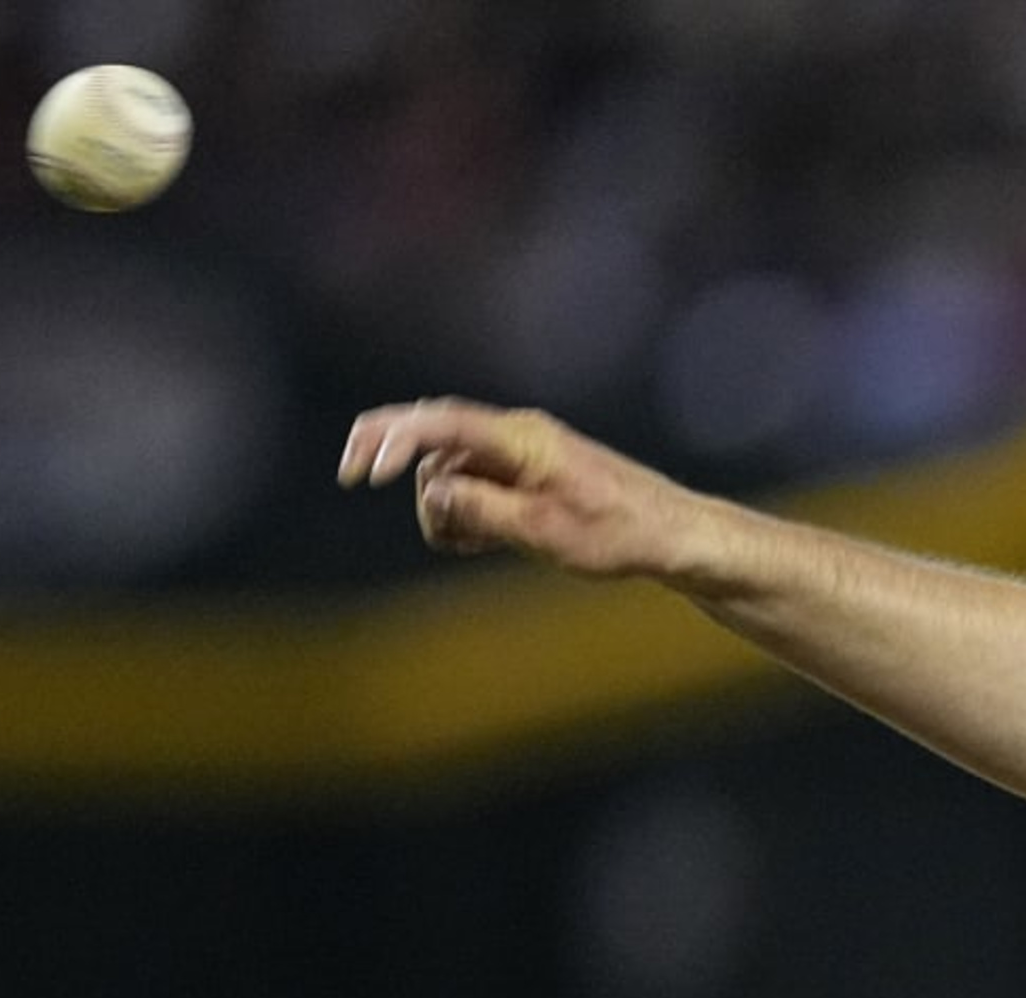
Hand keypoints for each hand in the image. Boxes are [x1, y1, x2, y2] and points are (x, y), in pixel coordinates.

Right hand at [335, 398, 698, 578]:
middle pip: (432, 438)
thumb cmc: (617, 534)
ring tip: (470, 545)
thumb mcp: (545, 533)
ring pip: (450, 469)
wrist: (672, 536)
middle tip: (354, 478)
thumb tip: (430, 492)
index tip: (364, 474)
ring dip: (440, 505)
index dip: (392, 439)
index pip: (442, 424)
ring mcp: (522, 455)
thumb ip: (482, 510)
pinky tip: (477, 541)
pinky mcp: (527, 475)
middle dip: (395, 461)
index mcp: (523, 441)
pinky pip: (474, 484)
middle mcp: (518, 437)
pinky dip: (463, 510)